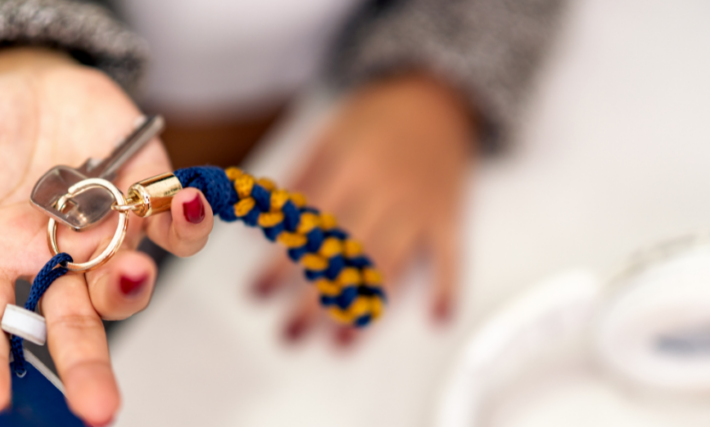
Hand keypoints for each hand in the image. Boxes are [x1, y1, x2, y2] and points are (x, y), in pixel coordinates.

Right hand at [0, 47, 213, 424]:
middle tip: (97, 407)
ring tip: (132, 273)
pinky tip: (183, 205)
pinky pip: (174, 227)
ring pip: (125, 284)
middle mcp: (53, 258)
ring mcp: (103, 233)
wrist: (32, 85)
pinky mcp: (145, 196)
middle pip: (73, 325)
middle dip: (86, 366)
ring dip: (131, 288)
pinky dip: (186, 224)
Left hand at [255, 72, 475, 345]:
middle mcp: (383, 191)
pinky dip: (447, 286)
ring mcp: (419, 205)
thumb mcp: (325, 136)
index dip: (279, 261)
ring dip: (367, 303)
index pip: (307, 225)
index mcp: (347, 170)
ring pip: (390, 262)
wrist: (436, 95)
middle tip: (291, 333)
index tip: (259, 291)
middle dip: (315, 298)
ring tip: (342, 341)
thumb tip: (261, 226)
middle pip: (344, 253)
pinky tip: (437, 317)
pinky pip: (451, 255)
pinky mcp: (448, 215)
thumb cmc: (376, 119)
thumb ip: (296, 181)